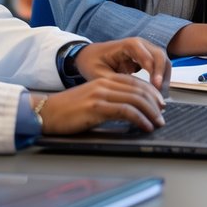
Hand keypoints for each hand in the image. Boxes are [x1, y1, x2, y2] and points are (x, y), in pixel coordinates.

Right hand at [33, 74, 164, 134]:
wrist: (45, 112)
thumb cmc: (67, 110)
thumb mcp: (92, 99)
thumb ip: (109, 99)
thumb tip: (129, 110)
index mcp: (104, 80)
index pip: (135, 83)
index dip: (151, 93)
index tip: (160, 103)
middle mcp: (105, 84)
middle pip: (138, 90)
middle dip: (154, 103)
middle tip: (162, 114)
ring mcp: (101, 94)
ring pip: (135, 100)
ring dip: (150, 112)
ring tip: (157, 123)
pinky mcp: (96, 107)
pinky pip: (126, 111)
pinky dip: (140, 119)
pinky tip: (145, 126)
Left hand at [75, 37, 171, 96]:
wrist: (89, 56)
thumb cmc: (92, 63)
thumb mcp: (99, 75)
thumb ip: (117, 83)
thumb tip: (132, 94)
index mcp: (128, 45)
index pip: (147, 54)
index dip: (154, 69)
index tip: (156, 85)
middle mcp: (140, 44)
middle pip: (159, 55)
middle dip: (162, 74)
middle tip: (159, 93)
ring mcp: (145, 50)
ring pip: (163, 61)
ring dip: (164, 78)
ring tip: (159, 96)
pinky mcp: (146, 58)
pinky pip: (160, 66)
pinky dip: (161, 78)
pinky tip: (157, 92)